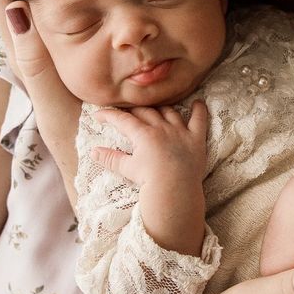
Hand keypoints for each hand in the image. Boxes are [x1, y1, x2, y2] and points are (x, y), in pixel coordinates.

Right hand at [93, 102, 209, 226]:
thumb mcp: (127, 169)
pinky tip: (197, 103)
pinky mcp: (196, 139)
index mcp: (143, 134)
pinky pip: (199, 119)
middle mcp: (161, 128)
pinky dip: (199, 110)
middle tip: (125, 114)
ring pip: (169, 112)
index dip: (109, 115)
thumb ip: (110, 158)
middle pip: (145, 111)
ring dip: (161, 109)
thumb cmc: (150, 181)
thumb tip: (93, 152)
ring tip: (155, 109)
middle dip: (133, 110)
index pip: (122, 119)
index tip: (98, 114)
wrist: (175, 191)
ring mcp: (180, 131)